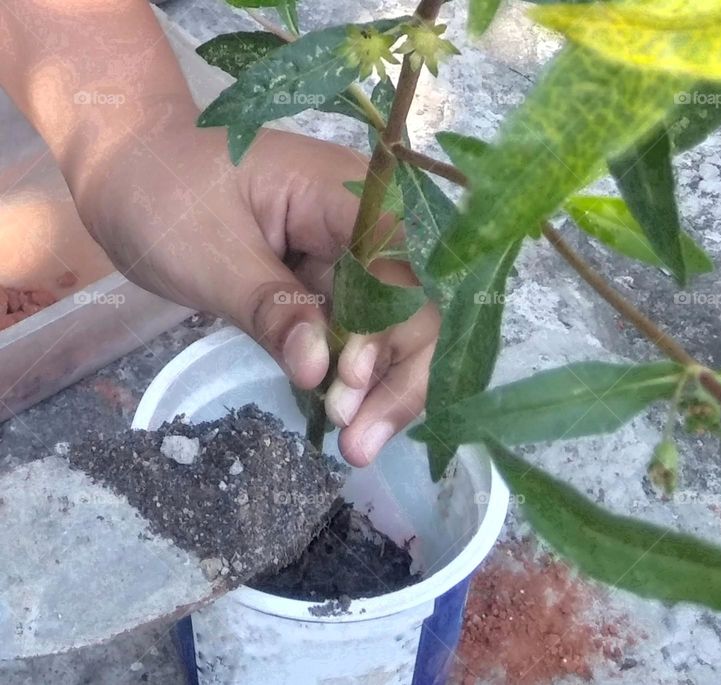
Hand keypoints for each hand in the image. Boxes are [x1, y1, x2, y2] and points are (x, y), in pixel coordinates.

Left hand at [71, 103, 437, 465]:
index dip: (390, 326)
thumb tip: (320, 371)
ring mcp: (352, 254)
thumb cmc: (162, 193)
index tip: (350, 381)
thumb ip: (270, 309)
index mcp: (343, 193)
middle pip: (415, 301)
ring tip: (356, 444)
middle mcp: (367, 222)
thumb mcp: (210, 256)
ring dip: (381, 386)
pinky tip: (347, 417)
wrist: (129, 168)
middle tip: (360, 443)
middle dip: (397, 373)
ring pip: (395, 326)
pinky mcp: (334, 280)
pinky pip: (360, 330)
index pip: (398, 263)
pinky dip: (353, 374)